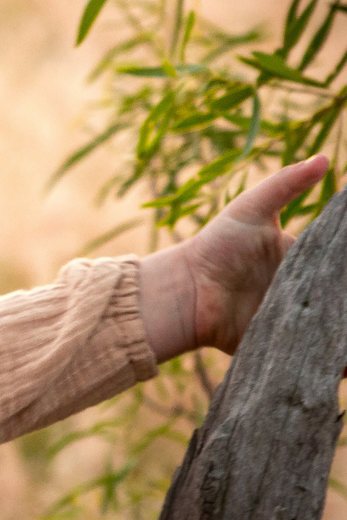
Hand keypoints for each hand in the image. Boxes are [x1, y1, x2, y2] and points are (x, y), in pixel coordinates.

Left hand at [137, 155, 327, 362]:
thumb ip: (286, 185)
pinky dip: (337, 361)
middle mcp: (310, 293)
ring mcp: (302, 321)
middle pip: (345, 301)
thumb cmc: (217, 246)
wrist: (188, 291)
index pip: (346, 268)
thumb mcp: (252, 210)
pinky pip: (321, 358)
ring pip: (339, 332)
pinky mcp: (290, 347)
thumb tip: (323, 158)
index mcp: (308, 262)